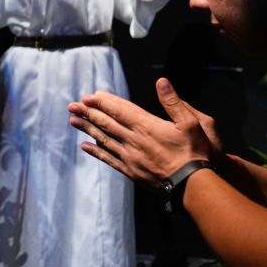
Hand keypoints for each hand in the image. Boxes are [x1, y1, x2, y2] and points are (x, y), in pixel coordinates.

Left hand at [67, 78, 216, 185]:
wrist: (192, 184)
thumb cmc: (194, 152)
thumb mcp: (190, 122)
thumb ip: (173, 102)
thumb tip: (161, 82)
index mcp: (147, 127)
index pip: (120, 111)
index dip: (103, 102)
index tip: (88, 96)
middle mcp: (134, 141)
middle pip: (107, 123)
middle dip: (89, 112)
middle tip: (72, 105)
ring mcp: (130, 157)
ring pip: (104, 140)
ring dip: (87, 129)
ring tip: (73, 120)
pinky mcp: (131, 171)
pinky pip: (109, 159)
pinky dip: (96, 152)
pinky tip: (85, 146)